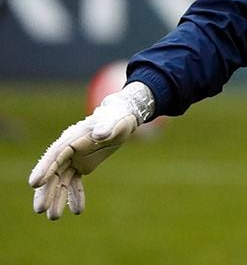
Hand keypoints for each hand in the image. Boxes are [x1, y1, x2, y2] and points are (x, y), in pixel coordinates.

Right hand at [28, 82, 153, 219]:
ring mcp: (73, 159)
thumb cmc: (117, 117)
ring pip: (61, 181)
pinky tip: (77, 210)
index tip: (34, 184)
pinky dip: (75, 196)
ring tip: (54, 217)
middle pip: (53, 172)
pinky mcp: (81, 166)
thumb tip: (98, 135)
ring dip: (58, 198)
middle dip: (46, 191)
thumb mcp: (114, 122)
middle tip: (40, 210)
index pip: (54, 155)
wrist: (123, 118)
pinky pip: (74, 183)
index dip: (44, 169)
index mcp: (71, 139)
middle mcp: (67, 150)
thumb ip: (106, 128)